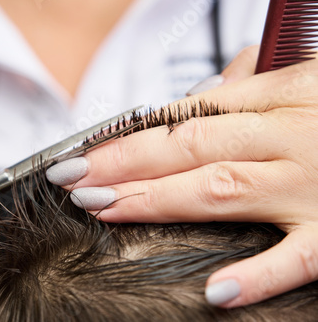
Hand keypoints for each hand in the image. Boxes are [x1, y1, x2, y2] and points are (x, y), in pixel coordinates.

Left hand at [46, 46, 317, 307]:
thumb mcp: (304, 75)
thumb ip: (250, 86)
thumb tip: (204, 88)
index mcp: (276, 97)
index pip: (183, 118)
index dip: (128, 139)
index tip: (84, 155)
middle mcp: (287, 137)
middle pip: (187, 150)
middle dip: (124, 167)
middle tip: (74, 182)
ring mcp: (314, 185)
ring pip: (220, 190)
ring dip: (157, 202)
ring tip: (105, 210)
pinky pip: (299, 257)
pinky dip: (259, 275)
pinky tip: (217, 293)